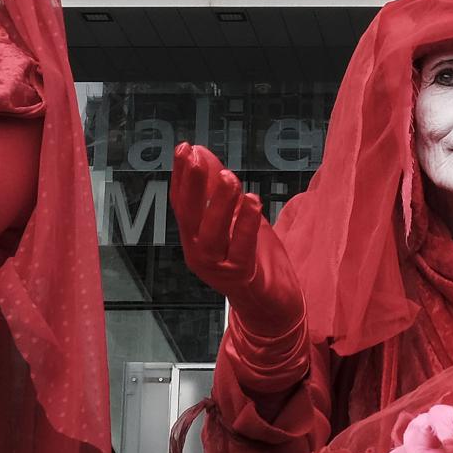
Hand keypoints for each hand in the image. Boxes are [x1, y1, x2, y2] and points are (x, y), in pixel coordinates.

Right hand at [170, 143, 304, 342]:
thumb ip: (218, 188)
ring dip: (220, 204)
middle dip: (192, 185)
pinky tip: (252, 201)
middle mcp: (199, 253)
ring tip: (231, 177)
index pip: (181, 203)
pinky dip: (245, 225)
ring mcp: (217, 268)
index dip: (182, 175)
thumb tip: (202, 152)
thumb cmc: (251, 258)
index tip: (184, 148)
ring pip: (212, 234)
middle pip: (190, 217)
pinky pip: (240, 249)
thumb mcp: (234, 216)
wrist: (271, 303)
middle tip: (196, 156)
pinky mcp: (240, 277)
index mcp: (194, 237)